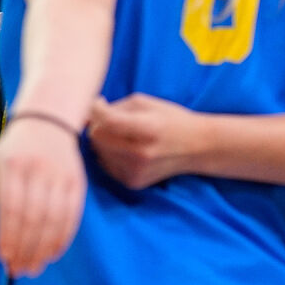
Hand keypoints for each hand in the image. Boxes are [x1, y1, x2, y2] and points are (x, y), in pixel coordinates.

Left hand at [0, 115, 84, 278]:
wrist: (46, 123)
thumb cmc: (11, 153)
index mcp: (12, 166)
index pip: (11, 208)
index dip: (8, 236)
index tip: (4, 258)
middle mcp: (38, 170)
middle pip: (34, 217)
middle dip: (25, 248)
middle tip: (18, 270)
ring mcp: (60, 176)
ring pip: (54, 220)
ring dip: (44, 249)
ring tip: (34, 267)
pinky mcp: (77, 182)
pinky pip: (72, 216)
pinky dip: (63, 239)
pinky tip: (52, 253)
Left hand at [87, 93, 203, 188]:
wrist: (196, 147)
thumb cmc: (170, 119)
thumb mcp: (145, 103)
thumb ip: (115, 107)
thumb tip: (89, 113)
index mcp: (147, 129)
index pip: (107, 121)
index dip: (96, 110)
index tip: (98, 102)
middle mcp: (141, 154)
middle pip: (97, 137)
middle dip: (97, 124)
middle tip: (108, 117)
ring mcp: (136, 172)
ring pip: (98, 151)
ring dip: (103, 139)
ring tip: (121, 133)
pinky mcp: (133, 182)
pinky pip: (106, 164)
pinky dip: (109, 154)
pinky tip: (125, 148)